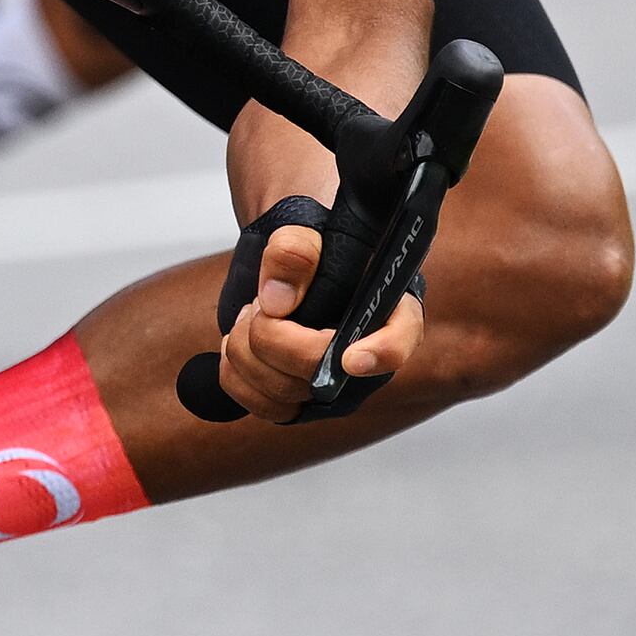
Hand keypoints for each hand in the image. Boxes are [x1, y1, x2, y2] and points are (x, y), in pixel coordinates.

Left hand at [211, 204, 423, 417]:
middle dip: (271, 336)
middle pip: (319, 371)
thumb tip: (277, 301)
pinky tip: (238, 341)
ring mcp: (334, 386)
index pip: (400, 339)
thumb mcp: (305, 228)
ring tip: (251, 314)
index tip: (351, 357)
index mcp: (389, 309)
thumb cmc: (314, 245)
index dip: (380, 353)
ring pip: (283, 393)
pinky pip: (261, 406)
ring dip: (247, 350)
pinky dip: (235, 374)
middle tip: (259, 302)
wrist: (293, 265)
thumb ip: (294, 250)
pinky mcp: (302, 401)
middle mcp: (367, 358)